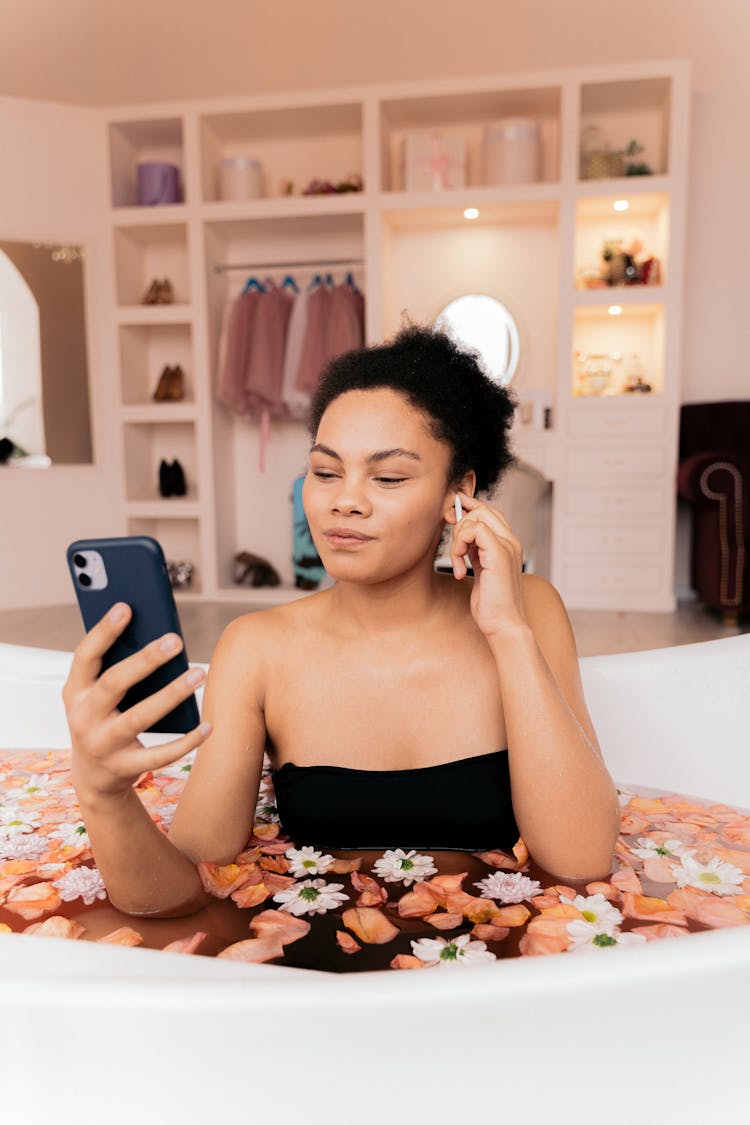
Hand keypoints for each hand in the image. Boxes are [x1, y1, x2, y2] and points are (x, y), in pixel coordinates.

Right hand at [63, 602, 211, 801]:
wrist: (93, 776)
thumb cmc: (103, 718)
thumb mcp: (97, 694)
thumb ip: (116, 665)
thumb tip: (157, 633)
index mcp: (75, 691)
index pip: (85, 655)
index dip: (104, 631)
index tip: (126, 607)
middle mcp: (83, 717)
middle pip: (114, 683)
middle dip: (146, 660)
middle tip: (176, 640)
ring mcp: (103, 744)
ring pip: (140, 717)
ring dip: (172, 694)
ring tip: (199, 673)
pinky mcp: (125, 767)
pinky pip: (160, 754)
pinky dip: (187, 741)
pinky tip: (208, 725)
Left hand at [450, 492, 526, 638]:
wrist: (504, 625)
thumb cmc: (492, 605)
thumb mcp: (480, 570)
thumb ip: (475, 550)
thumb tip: (461, 533)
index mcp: (508, 545)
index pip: (489, 513)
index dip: (469, 509)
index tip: (451, 515)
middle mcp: (511, 542)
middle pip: (482, 510)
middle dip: (460, 523)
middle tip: (454, 547)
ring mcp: (507, 546)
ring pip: (476, 517)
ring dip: (458, 539)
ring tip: (458, 562)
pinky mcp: (498, 553)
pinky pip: (473, 530)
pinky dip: (459, 546)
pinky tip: (460, 567)